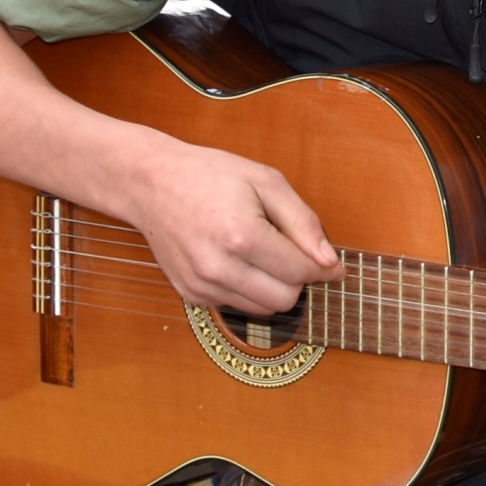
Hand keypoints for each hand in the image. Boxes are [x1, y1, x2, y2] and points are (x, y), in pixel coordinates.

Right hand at [113, 135, 339, 314]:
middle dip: (300, 279)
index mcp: (241, 235)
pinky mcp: (191, 294)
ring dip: (275, 287)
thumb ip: (303, 222)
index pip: (300, 271)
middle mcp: (218, 268)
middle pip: (286, 299)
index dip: (325, 268)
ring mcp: (201, 285)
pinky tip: (239, 260)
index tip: (335, 264)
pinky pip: (237, 306)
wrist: (151, 183)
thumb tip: (328, 261)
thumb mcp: (266, 181)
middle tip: (292, 250)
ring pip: (263, 309)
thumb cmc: (210, 175)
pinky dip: (249, 289)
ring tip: (264, 252)